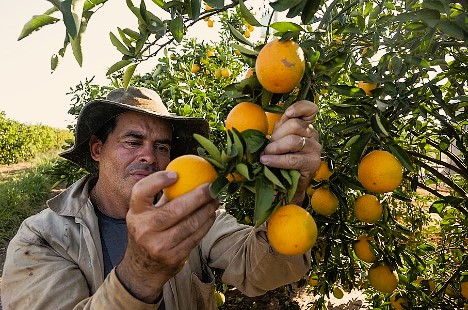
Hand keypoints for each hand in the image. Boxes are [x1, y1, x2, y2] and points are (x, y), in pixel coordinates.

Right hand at [116, 171, 218, 302]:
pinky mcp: (173, 257)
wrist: (143, 268)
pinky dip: (206, 224)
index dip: (158, 180)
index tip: (176, 174)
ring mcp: (158, 245)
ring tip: (215, 200)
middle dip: (199, 196)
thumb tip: (190, 172)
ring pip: (190, 224)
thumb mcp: (147, 214)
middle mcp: (144, 229)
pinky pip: (195, 237)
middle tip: (212, 187)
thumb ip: (163, 196)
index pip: (141, 191)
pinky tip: (211, 215)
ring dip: (207, 210)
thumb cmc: (149, 231)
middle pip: (175, 209)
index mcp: (135, 213)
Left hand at [260, 100, 321, 203]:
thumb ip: (279, 129)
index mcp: (306, 126)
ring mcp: (315, 149)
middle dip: (277, 135)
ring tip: (265, 154)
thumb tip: (266, 126)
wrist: (289, 184)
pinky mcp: (312, 163)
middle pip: (295, 125)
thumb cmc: (282, 158)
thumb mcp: (280, 139)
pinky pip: (292, 159)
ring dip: (275, 148)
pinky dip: (276, 160)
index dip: (298, 108)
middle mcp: (314, 135)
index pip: (310, 109)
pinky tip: (266, 161)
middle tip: (267, 146)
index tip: (287, 114)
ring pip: (293, 141)